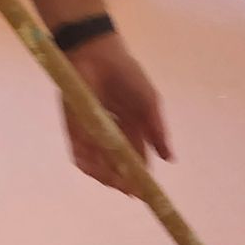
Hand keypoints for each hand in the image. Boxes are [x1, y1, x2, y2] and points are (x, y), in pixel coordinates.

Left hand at [60, 33, 172, 190]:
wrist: (96, 54)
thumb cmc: (126, 75)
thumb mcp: (149, 103)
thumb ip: (157, 131)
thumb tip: (170, 159)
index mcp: (131, 128)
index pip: (136, 158)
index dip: (140, 175)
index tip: (145, 190)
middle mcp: (111, 134)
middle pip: (117, 164)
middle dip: (123, 179)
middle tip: (131, 191)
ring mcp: (92, 133)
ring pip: (99, 163)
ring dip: (107, 176)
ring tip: (117, 183)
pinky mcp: (74, 128)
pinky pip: (79, 153)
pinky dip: (88, 164)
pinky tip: (98, 170)